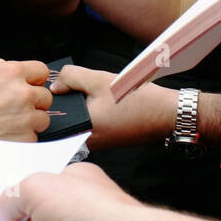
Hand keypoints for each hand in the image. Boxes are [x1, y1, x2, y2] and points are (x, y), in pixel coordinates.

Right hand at [0, 59, 53, 140]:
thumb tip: (13, 69)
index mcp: (11, 73)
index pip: (41, 70)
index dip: (34, 78)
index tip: (30, 84)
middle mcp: (21, 94)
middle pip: (45, 96)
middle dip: (33, 101)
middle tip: (18, 105)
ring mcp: (25, 117)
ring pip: (42, 118)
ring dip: (30, 120)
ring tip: (9, 121)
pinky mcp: (25, 138)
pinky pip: (33, 135)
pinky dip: (22, 136)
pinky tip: (6, 132)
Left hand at [50, 65, 175, 149]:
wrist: (167, 114)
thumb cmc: (137, 100)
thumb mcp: (99, 80)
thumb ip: (71, 78)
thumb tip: (56, 84)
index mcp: (82, 131)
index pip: (54, 117)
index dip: (53, 99)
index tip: (57, 86)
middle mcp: (88, 142)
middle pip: (66, 118)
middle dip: (68, 100)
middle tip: (78, 84)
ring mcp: (99, 142)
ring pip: (79, 119)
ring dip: (82, 103)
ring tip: (97, 90)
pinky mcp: (108, 139)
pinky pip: (91, 122)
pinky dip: (93, 109)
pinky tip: (107, 97)